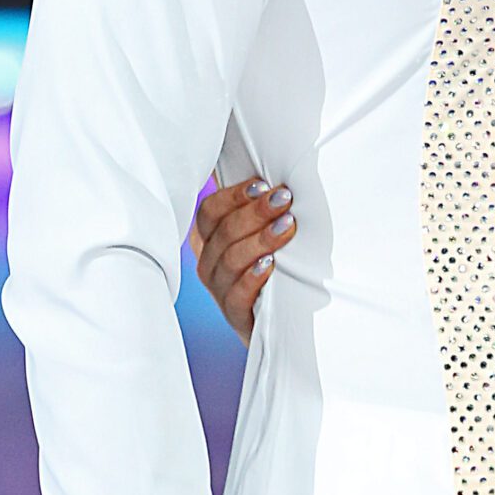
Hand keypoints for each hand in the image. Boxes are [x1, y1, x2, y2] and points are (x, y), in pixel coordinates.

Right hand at [191, 176, 295, 343]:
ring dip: (260, 240)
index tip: (263, 184)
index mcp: (209, 239)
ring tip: (287, 227)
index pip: (209, 211)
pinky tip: (270, 265)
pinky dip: (252, 278)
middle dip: (255, 212)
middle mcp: (208, 263)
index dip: (234, 196)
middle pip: (223, 231)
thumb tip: (270, 173)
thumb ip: (256, 210)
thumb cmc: (272, 268)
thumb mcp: (259, 237)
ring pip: (230, 259)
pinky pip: (237, 294)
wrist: (276, 321)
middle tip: (284, 199)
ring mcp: (218, 290)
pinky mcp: (235, 315)